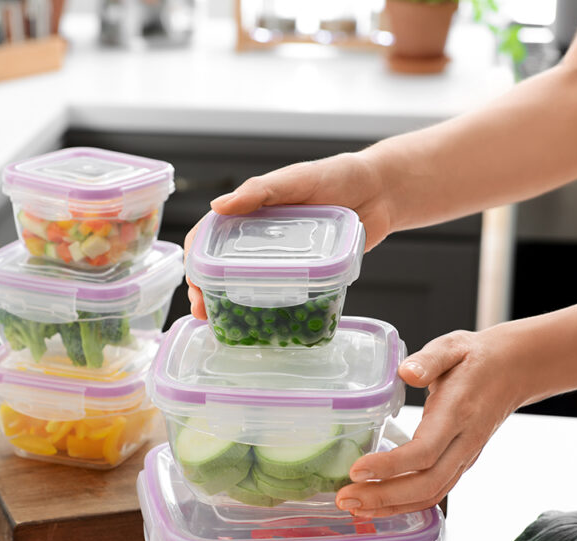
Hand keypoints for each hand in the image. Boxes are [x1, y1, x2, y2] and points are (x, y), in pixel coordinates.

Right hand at [185, 152, 388, 318]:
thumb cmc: (338, 176)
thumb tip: (218, 206)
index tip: (194, 283)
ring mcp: (282, 258)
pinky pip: (282, 294)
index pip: (208, 237)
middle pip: (221, 267)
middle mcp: (261, 238)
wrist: (382, 193)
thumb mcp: (296, 179)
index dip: (195, 260)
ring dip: (230, 306)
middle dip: (206, 290)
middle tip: (204, 313)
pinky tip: (261, 328)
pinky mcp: (306, 274)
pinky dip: (268, 311)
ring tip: (224, 325)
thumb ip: (260, 191)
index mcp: (251, 212)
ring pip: (247, 285)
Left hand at [335, 328, 524, 516]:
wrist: (513, 370)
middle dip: (384, 497)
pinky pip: (433, 491)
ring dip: (391, 506)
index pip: (425, 451)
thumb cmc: (477, 358)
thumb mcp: (452, 346)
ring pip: (431, 494)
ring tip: (353, 506)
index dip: (390, 466)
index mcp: (457, 413)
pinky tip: (377, 504)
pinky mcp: (459, 463)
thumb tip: (407, 372)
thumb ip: (429, 359)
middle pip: (426, 483)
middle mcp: (463, 442)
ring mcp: (464, 457)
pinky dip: (405, 504)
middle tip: (345, 499)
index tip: (356, 469)